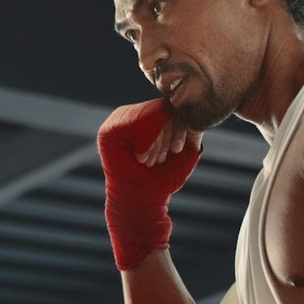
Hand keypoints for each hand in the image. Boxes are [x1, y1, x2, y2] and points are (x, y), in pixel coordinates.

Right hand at [98, 99, 202, 269]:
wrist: (145, 198)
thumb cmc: (164, 176)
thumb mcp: (186, 149)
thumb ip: (192, 127)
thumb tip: (196, 110)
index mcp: (153, 115)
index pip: (172, 105)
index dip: (179, 127)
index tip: (177, 151)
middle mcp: (135, 113)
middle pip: (162, 108)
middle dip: (167, 137)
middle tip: (160, 160)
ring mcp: (120, 120)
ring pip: (150, 114)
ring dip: (156, 142)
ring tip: (150, 161)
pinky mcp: (108, 130)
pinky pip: (135, 122)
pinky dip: (145, 143)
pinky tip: (141, 158)